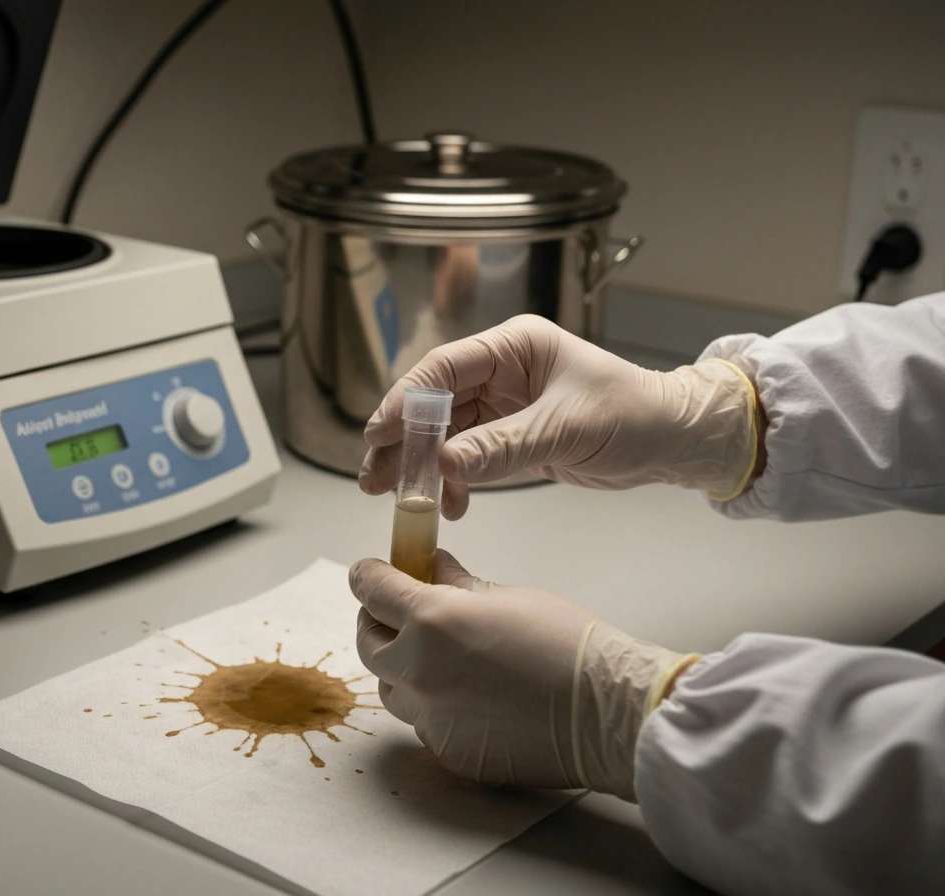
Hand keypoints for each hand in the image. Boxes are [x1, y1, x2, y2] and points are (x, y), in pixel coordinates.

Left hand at [350, 551, 697, 800]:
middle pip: (368, 644)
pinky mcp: (449, 753)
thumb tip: (432, 568)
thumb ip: (458, 585)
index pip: (371, 590)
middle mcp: (419, 671)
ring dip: (402, 668)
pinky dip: (434, 706)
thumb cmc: (569, 644)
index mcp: (431, 621)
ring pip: (392, 688)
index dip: (368, 575)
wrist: (610, 713)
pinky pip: (424, 724)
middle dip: (377, 623)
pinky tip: (468, 697)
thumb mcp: (507, 597)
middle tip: (397, 613)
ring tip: (436, 657)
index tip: (370, 572)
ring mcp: (431, 718)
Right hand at [358, 315, 756, 518]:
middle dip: (404, 440)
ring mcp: (503, 404)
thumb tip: (444, 465)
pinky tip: (449, 505)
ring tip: (398, 498)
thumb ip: (502, 447)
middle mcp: (502, 371)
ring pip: (444, 434)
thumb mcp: (566, 429)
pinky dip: (452, 481)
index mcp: (515, 347)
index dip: (407, 401)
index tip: (380, 435)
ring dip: (421, 466)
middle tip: (374, 476)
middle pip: (434, 402)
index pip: (444, 369)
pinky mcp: (510, 436)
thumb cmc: (634, 415)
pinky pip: (466, 457)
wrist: (673, 441)